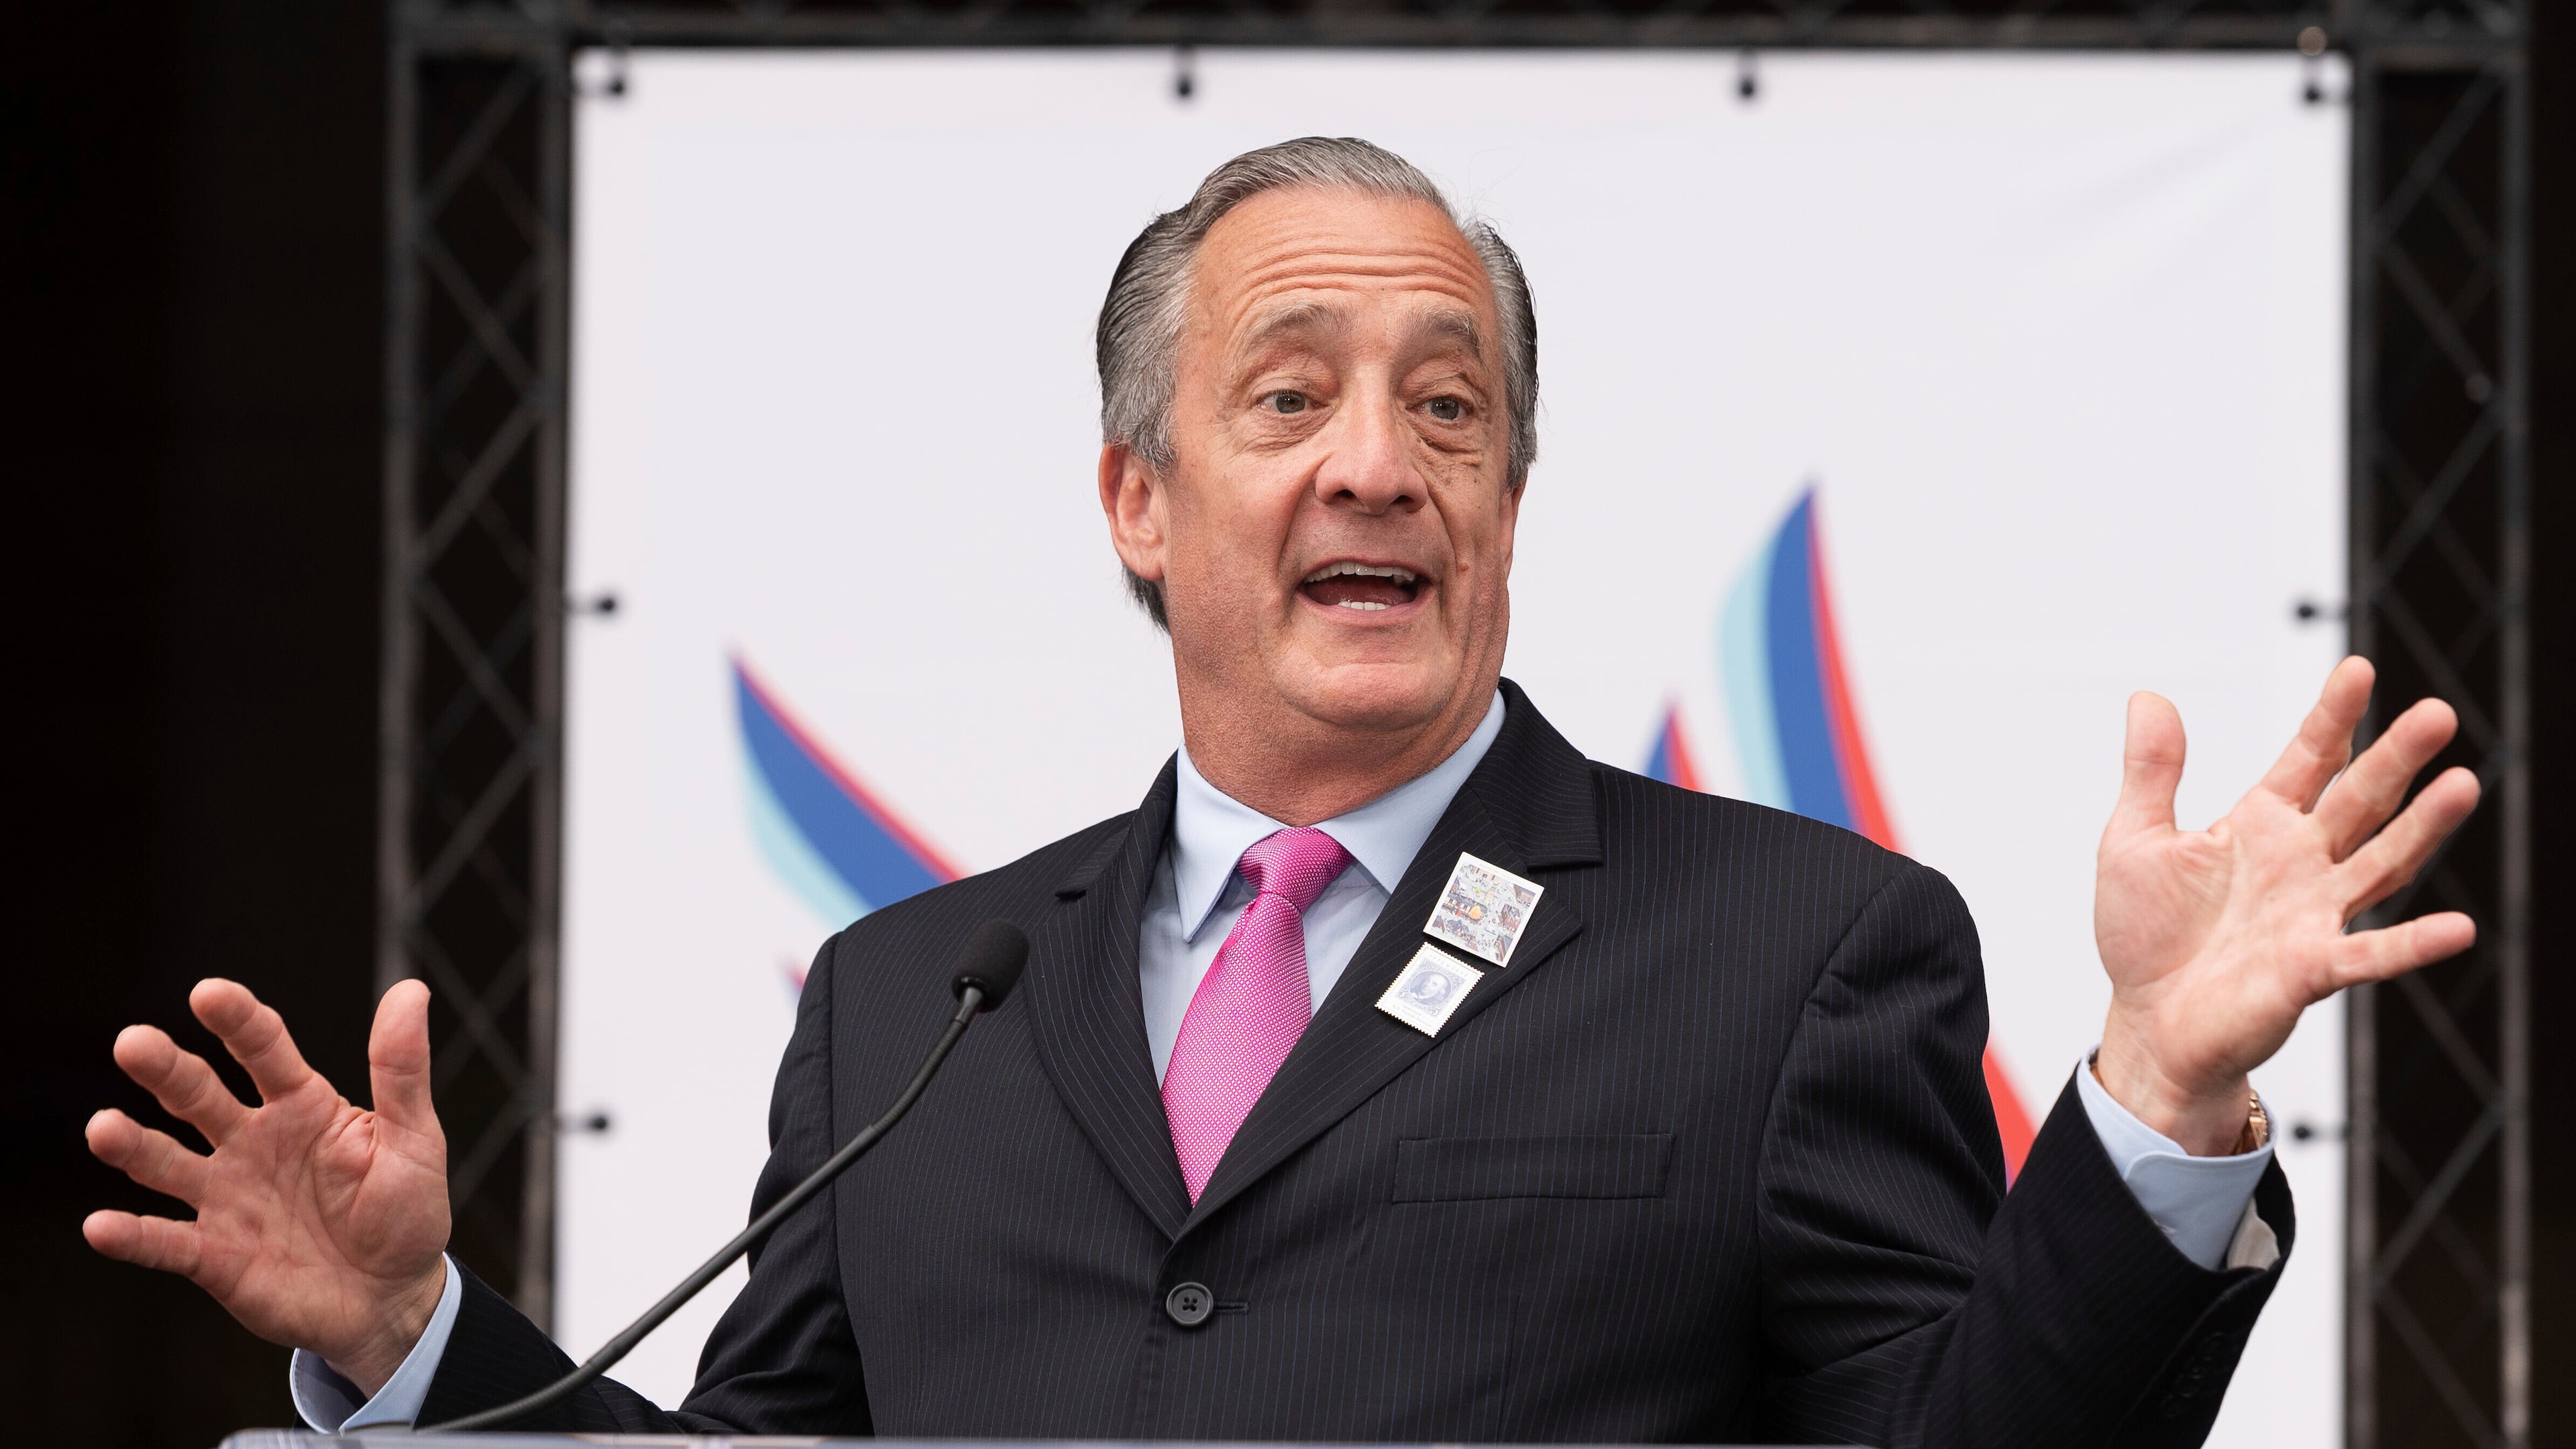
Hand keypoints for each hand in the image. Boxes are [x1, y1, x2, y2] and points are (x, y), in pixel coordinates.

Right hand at [84, 978, 451, 1395]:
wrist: (392, 1299)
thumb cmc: (406, 1212)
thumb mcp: (414, 1139)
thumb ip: (402, 1070)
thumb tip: (411, 989)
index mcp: (302, 1105)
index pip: (263, 1050)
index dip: (238, 1020)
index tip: (209, 993)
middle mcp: (252, 1142)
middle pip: (199, 1095)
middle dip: (166, 1069)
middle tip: (134, 1042)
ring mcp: (226, 1197)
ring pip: (167, 1164)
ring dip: (133, 1145)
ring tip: (103, 1128)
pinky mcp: (213, 1255)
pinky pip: (166, 1243)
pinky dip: (132, 1236)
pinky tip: (101, 1226)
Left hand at [2093, 656, 2480, 1154]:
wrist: (2149, 1024)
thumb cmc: (2146, 935)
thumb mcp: (2133, 842)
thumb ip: (2151, 772)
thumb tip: (2148, 695)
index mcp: (2260, 825)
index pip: (2308, 758)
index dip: (2333, 716)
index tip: (2358, 667)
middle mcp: (2301, 863)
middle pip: (2360, 799)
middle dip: (2396, 757)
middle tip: (2438, 713)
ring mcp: (2314, 915)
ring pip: (2381, 863)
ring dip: (2423, 828)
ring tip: (2463, 783)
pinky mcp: (2312, 970)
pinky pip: (2370, 955)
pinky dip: (2413, 944)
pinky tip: (2458, 929)